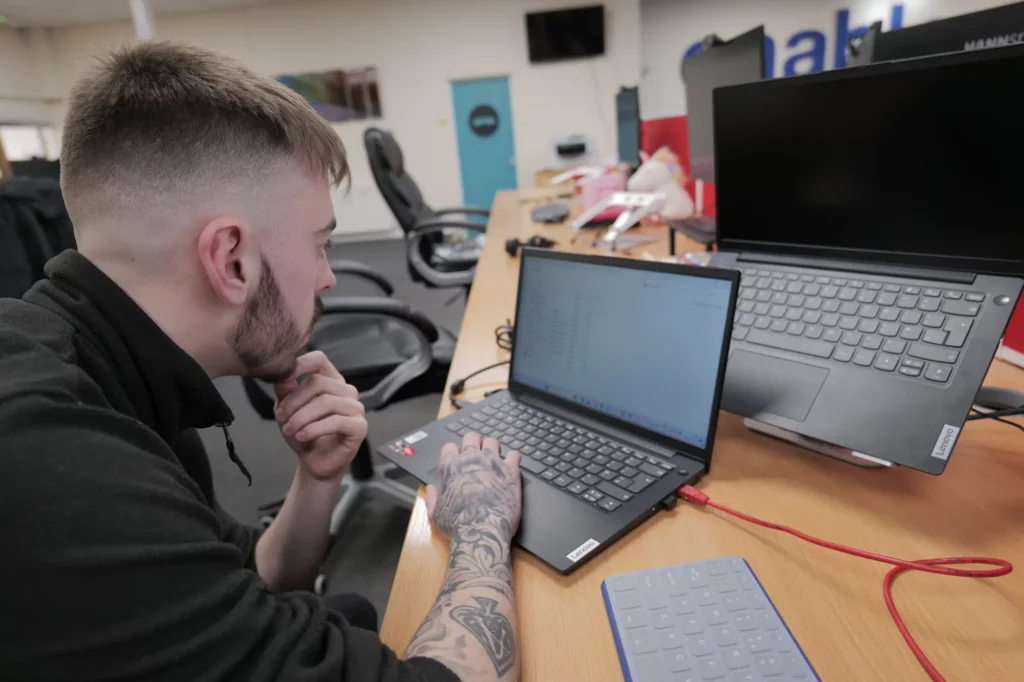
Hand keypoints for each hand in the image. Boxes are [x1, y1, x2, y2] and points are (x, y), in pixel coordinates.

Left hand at [274, 351, 367, 481]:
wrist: (314, 462)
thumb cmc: (303, 433)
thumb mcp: (287, 409)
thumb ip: (285, 391)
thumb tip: (283, 375)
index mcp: (331, 380)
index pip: (319, 360)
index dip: (300, 365)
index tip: (281, 382)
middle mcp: (346, 390)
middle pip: (318, 382)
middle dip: (294, 401)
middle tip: (280, 417)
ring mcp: (356, 407)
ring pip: (326, 401)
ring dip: (301, 417)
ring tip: (288, 430)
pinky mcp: (360, 426)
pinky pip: (336, 421)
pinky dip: (314, 429)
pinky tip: (302, 436)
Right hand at [426, 432, 521, 542]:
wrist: (481, 530)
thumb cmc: (456, 524)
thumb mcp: (435, 514)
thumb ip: (432, 498)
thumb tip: (432, 488)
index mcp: (451, 467)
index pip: (449, 447)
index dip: (453, 453)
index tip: (457, 460)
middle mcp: (471, 459)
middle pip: (471, 436)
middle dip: (474, 442)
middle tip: (477, 453)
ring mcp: (492, 462)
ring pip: (493, 441)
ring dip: (493, 448)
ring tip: (495, 458)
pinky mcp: (510, 470)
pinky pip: (514, 455)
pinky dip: (513, 458)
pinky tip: (512, 465)